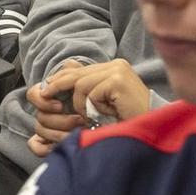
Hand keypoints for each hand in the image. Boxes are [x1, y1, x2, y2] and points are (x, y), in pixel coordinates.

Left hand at [26, 59, 149, 156]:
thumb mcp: (102, 102)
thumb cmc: (126, 119)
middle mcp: (116, 65)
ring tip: (93, 116)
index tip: (45, 89)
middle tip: (44, 96)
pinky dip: (94, 107)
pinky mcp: (118, 81)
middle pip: (77, 73)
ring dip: (81, 105)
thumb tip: (56, 78)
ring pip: (81, 84)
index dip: (60, 78)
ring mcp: (118, 71)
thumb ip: (86, 88)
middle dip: (58, 85)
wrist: (151, 129)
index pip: (78, 68)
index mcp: (113, 67)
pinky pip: (91, 93)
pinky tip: (107, 114)